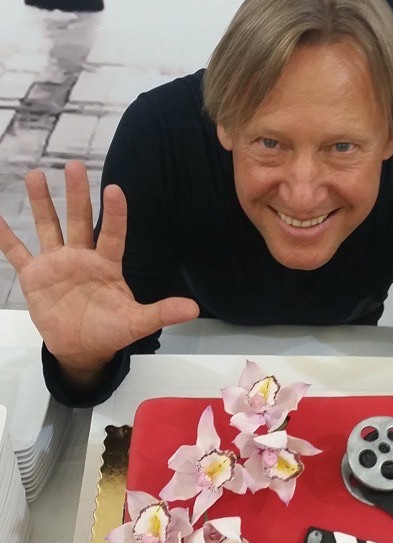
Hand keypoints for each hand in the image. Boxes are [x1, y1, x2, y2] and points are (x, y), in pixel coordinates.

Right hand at [0, 161, 198, 380]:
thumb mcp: (137, 322)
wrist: (82, 347)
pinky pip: (16, 252)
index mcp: (107, 265)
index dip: (114, 214)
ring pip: (49, 227)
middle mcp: (82, 257)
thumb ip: (162, 312)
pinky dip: (5, 236)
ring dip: (41, 203)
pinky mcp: (34, 276)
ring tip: (36, 173)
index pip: (112, 234)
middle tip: (74, 165)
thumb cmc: (111, 330)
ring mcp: (56, 263)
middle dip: (76, 194)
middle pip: (79, 220)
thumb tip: (194, 309)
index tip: (114, 189)